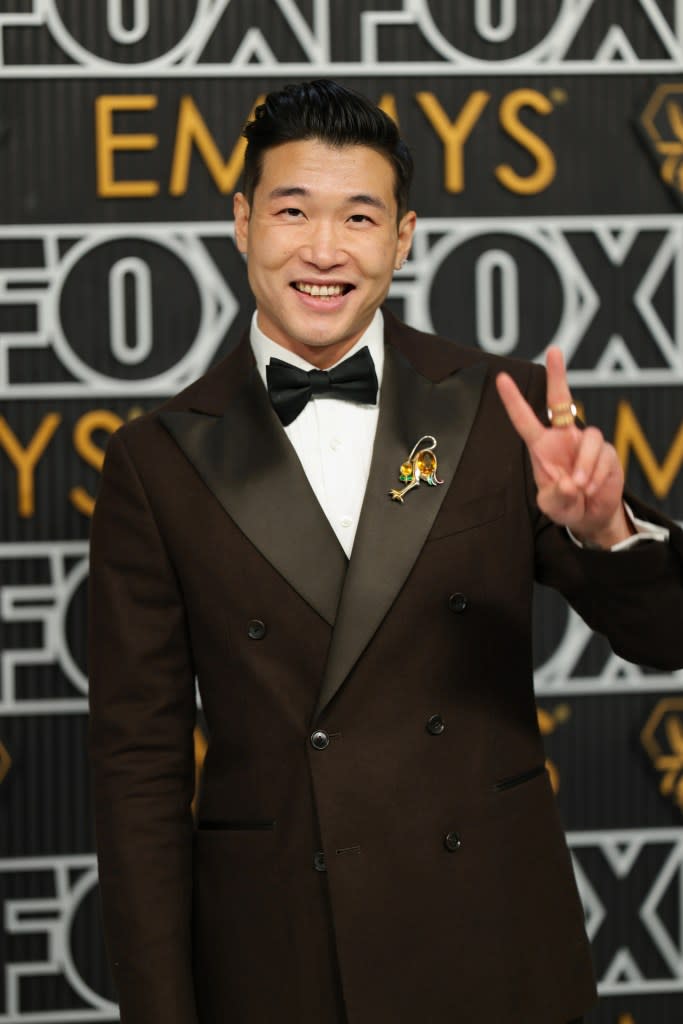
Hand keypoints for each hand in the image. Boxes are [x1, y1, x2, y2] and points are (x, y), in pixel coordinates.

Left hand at [496, 348, 631, 547]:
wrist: (591, 516)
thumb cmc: (565, 504)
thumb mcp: (552, 506)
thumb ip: (556, 496)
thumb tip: (568, 482)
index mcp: (541, 446)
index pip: (524, 419)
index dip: (513, 400)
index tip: (501, 378)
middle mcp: (563, 437)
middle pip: (561, 399)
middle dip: (557, 374)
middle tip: (553, 351)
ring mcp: (586, 442)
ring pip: (590, 438)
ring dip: (585, 466)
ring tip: (580, 488)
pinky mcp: (606, 451)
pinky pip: (604, 456)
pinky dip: (597, 475)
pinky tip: (591, 488)